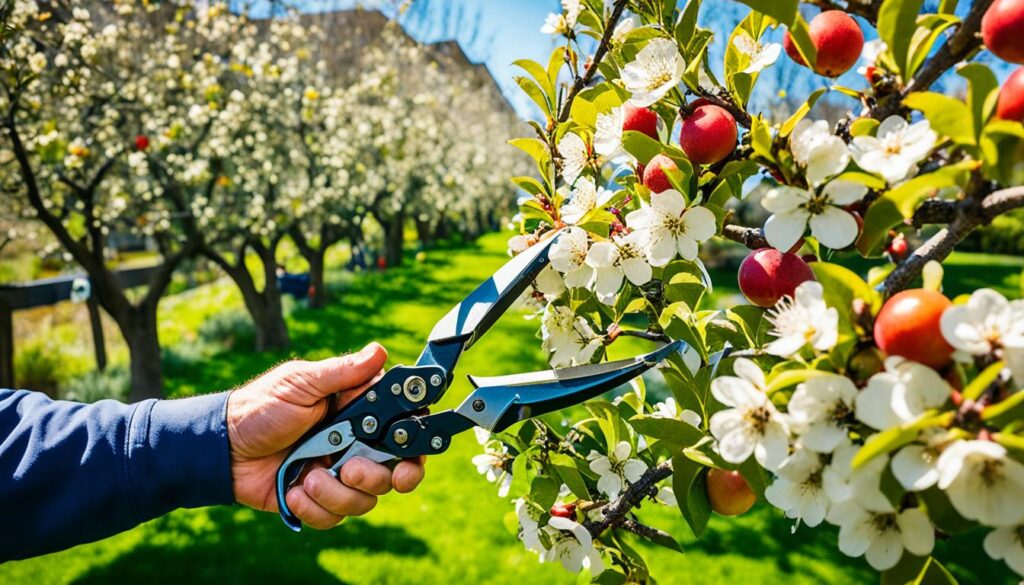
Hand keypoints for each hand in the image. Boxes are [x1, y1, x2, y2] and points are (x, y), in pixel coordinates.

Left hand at [226, 342, 424, 528]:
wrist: (223, 449)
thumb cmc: (261, 407)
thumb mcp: (301, 383)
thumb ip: (343, 373)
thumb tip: (379, 352)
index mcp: (358, 414)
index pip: (404, 430)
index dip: (414, 446)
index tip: (406, 454)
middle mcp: (356, 445)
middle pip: (395, 472)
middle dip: (377, 477)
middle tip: (352, 471)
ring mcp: (338, 475)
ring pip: (366, 499)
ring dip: (335, 492)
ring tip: (306, 476)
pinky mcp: (319, 500)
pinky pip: (335, 517)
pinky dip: (313, 507)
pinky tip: (292, 490)